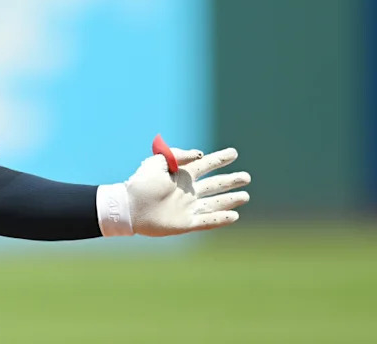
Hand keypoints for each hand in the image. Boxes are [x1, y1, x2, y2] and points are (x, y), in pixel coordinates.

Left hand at [126, 147, 250, 236]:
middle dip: (231, 180)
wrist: (129, 207)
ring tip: (246, 196)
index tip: (233, 153)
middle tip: (247, 177)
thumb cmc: (140, 183)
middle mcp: (188, 191)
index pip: (205, 165)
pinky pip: (207, 221)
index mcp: (181, 175)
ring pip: (215, 203)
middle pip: (214, 185)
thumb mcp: (156, 162)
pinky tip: (234, 216)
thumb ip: (177, 156)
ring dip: (230, 199)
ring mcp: (188, 207)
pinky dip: (221, 219)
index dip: (219, 159)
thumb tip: (199, 154)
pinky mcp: (186, 223)